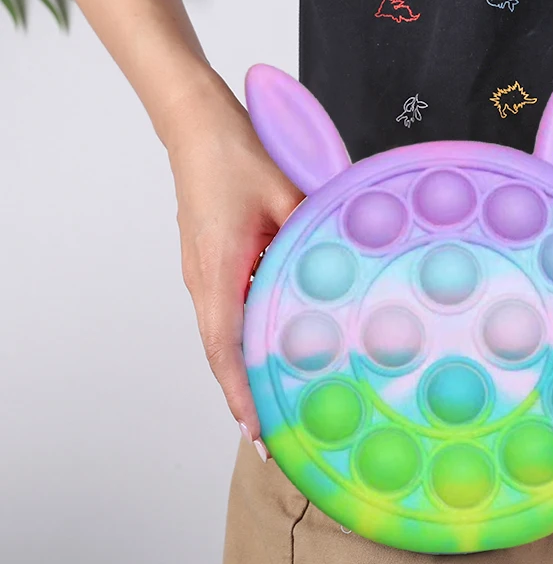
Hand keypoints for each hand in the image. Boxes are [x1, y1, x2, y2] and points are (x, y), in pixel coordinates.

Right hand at [163, 75, 302, 457]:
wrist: (195, 123)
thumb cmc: (233, 153)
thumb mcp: (286, 192)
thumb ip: (313, 234)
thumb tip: (346, 265)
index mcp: (217, 269)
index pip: (224, 348)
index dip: (239, 394)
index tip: (256, 432)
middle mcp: (204, 280)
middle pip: (221, 354)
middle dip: (244, 399)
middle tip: (274, 440)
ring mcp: (205, 274)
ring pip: (223, 338)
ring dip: (244, 374)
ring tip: (275, 408)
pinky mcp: (212, 265)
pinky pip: (227, 314)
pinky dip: (245, 343)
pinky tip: (273, 351)